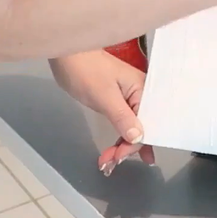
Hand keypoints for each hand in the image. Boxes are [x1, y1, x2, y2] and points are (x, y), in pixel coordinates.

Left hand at [50, 50, 155, 175]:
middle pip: (143, 127)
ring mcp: (129, 98)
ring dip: (122, 146)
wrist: (68, 53)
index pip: (148, 123)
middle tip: (110, 164)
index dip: (136, 143)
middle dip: (129, 148)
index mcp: (144, 90)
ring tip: (107, 162)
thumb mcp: (104, 97)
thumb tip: (139, 139)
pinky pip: (124, 123)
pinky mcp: (118, 101)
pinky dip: (118, 137)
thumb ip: (123, 118)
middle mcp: (141, 94)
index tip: (119, 158)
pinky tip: (113, 150)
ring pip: (132, 127)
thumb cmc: (86, 71)